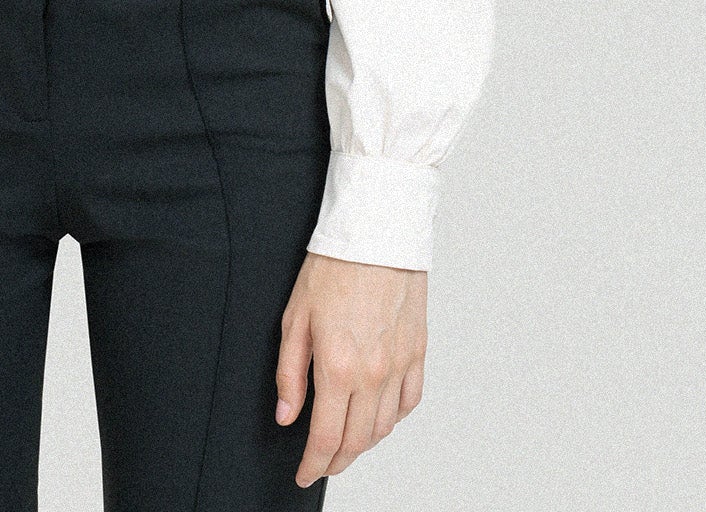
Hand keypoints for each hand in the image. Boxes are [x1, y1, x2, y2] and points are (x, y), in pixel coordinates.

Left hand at [277, 251, 427, 485]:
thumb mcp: (295, 318)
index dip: (313, 464)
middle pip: (358, 441)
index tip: (304, 473)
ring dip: (364, 443)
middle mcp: (373, 373)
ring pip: (384, 427)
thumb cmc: (333, 267)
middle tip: (322, 464)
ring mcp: (400, 364)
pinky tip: (378, 415)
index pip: (326, 437)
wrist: (376, 232)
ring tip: (346, 442)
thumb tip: (287, 416)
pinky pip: (409, 401)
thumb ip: (289, 374)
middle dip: (337, 461)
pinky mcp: (417, 352)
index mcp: (338, 366)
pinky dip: (393, 418)